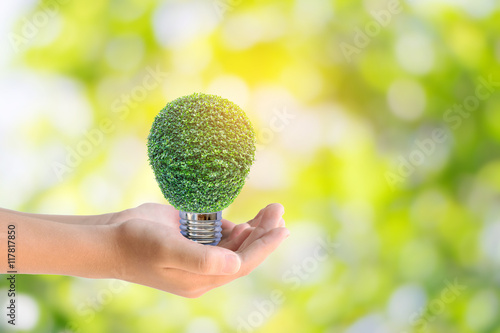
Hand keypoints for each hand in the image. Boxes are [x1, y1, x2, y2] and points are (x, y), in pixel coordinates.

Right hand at [112, 203, 288, 297]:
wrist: (111, 238)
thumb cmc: (137, 244)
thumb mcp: (168, 249)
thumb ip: (201, 259)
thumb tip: (235, 264)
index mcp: (201, 279)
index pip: (242, 263)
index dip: (264, 246)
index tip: (282, 229)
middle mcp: (204, 270)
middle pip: (243, 253)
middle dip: (263, 233)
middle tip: (278, 211)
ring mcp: (199, 255)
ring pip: (235, 244)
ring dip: (254, 228)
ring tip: (271, 210)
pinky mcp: (193, 241)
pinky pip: (221, 236)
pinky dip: (235, 227)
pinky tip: (245, 218)